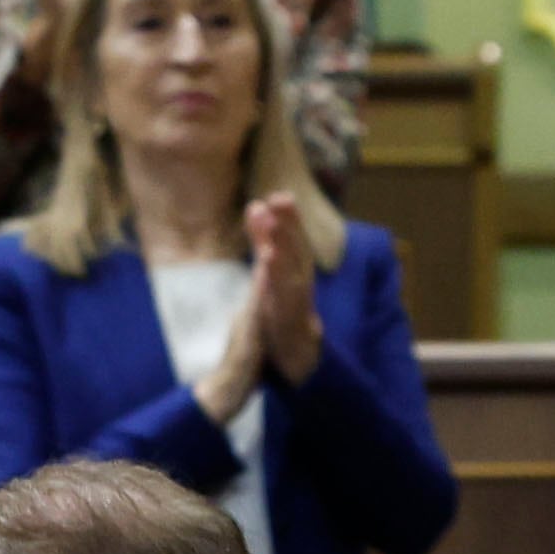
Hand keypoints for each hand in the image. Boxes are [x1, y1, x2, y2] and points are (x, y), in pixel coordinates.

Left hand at [246, 197, 322, 384]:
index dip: (287, 219)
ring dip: (285, 245)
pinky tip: (268, 258)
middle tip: (280, 197)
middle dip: (290, 224)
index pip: (292, 242)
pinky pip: (283, 297)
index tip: (276, 194)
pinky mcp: (288, 319)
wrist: (291, 358)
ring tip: (273, 223)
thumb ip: (262, 240)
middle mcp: (299, 284)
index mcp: (294, 273)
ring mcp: (295, 302)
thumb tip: (255, 206)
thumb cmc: (279, 312)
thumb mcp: (267, 273)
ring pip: (292, 270)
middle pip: (296, 251)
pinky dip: (277, 277)